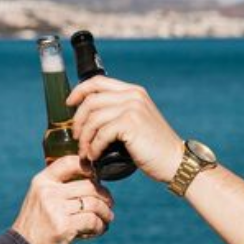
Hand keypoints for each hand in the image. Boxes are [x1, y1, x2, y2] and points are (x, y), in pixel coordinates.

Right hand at [11, 156, 114, 243]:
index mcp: (42, 181)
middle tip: (109, 204)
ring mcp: (56, 209)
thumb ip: (59, 186)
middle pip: (89, 185)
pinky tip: (99, 229)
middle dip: (104, 195)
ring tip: (107, 218)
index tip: (96, 177)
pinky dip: (100, 226)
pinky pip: (93, 221)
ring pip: (94, 203)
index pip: (70, 162)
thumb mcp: (40, 197)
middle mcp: (48, 192)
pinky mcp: (64, 227)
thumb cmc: (37, 223)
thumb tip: (93, 177)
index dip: (88, 167)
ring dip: (106, 212)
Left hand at [67, 76, 183, 183]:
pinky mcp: (131, 124)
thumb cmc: (153, 147)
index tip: (69, 104)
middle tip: (77, 138)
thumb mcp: (137, 122)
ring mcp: (132, 108)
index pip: (98, 82)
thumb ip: (119, 113)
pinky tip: (95, 156)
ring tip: (85, 152)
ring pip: (93, 118)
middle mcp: (133, 95)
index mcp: (133, 91)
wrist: (175, 161)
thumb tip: (89, 119)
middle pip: (91, 100)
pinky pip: (101, 133)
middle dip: (77, 120)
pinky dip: (93, 147)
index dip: (79, 91)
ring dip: (84, 138)